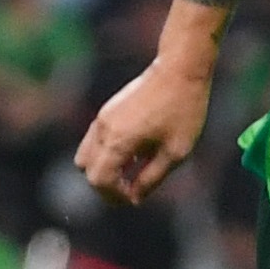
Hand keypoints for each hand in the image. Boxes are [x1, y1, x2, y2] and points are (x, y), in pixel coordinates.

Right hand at [76, 59, 210, 204]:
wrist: (179, 70)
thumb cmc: (183, 111)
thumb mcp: (175, 152)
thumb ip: (152, 178)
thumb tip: (135, 197)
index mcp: (118, 141)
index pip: (99, 180)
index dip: (115, 196)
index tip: (136, 198)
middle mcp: (103, 129)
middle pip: (88, 171)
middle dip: (107, 186)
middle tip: (133, 190)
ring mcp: (102, 118)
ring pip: (86, 155)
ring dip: (105, 169)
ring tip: (133, 170)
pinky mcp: (107, 111)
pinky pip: (94, 141)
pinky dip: (106, 154)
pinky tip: (134, 153)